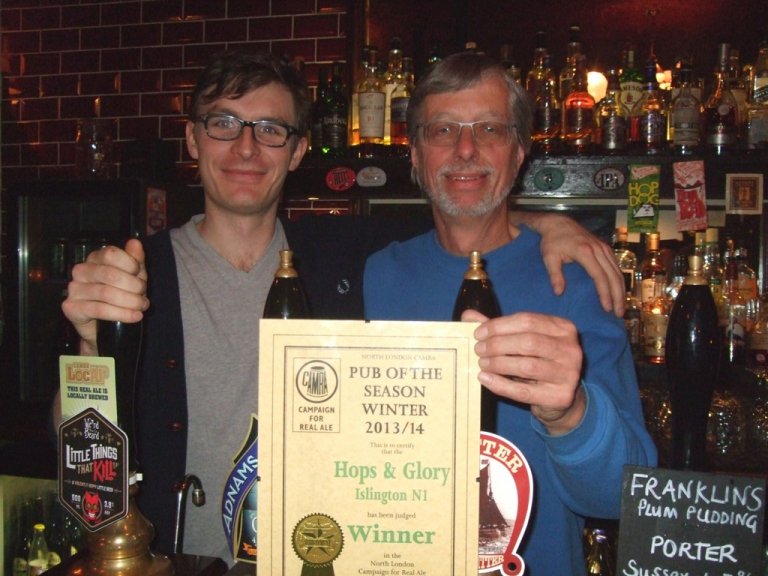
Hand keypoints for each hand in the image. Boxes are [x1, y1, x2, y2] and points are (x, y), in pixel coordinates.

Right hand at [61, 238, 148, 354]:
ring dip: (131, 302)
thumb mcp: (133, 276)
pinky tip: (135, 316)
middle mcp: (81, 271)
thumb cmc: (120, 296)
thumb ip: (135, 260)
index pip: (111, 254)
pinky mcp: (71, 307)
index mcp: (95, 259)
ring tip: (141, 307)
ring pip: (107, 293)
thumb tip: (135, 243)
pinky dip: (122, 313)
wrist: (106, 326)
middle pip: (111, 274)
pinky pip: (99, 309)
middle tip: (144, 298)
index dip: (130, 265)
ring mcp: (73, 289)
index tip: (140, 277)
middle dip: (134, 287)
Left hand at [463, 309, 584, 435]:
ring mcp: (569, 373)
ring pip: (528, 366)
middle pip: (528, 342)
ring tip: (481, 364)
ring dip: (499, 364)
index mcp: (563, 328)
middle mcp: (571, 348)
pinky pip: (525, 391)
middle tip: (478, 350)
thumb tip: (468, 316)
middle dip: (498, 345)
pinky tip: (485, 379)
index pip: (527, 320)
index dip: (499, 326)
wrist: (559, 397)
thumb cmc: (537, 362)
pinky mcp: (561, 396)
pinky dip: (501, 385)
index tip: (478, 333)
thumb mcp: (521, 341)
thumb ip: (497, 328)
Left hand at [512, 212, 624, 316]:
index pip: (599, 276)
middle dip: (617, 296)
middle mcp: (599, 249)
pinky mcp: (605, 248)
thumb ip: (554, 275)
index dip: (604, 293)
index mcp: (585, 252)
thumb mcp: (549, 257)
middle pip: (613, 276)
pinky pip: (616, 266)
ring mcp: (604, 248)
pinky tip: (619, 292)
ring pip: (618, 272)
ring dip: (621, 290)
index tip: (607, 308)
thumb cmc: (552, 242)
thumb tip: (559, 292)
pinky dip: (619, 280)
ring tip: (621, 307)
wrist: (558, 224)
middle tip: (618, 314)